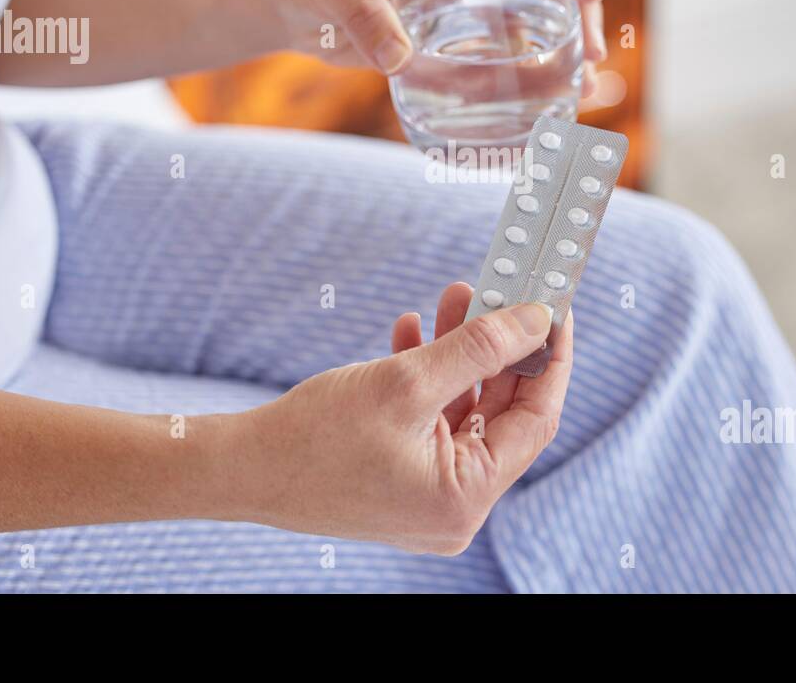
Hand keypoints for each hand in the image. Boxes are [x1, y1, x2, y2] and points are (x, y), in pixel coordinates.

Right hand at [225, 283, 573, 554]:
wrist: (240, 468)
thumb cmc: (315, 435)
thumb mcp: (407, 381)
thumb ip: (479, 348)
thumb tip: (537, 319)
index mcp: (466, 498)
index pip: (536, 419)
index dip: (551, 358)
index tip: (556, 306)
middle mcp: (455, 506)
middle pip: (501, 411)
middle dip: (499, 345)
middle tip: (501, 288)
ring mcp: (428, 495)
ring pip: (465, 408)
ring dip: (461, 352)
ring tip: (454, 295)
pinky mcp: (402, 478)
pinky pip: (432, 419)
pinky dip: (429, 375)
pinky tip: (412, 331)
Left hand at [266, 0, 607, 93]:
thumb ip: (365, 17)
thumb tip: (400, 61)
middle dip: (579, 12)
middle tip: (592, 58)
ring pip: (533, 17)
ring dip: (562, 49)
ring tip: (584, 88)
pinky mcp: (454, 32)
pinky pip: (504, 50)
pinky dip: (528, 75)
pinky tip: (542, 106)